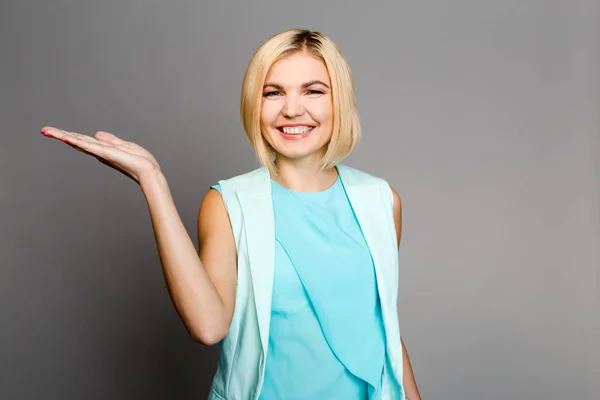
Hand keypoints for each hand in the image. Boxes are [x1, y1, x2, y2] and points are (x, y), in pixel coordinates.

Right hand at [41, 126, 160, 183]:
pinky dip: (79, 142)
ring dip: (64, 136)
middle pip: (77, 141)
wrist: (149, 171)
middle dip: (60, 135)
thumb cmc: (139, 161)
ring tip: (49, 131)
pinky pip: (91, 146)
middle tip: (44, 130)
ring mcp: (102, 153)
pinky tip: (68, 138)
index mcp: (102, 149)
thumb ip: (110, 140)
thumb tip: (96, 134)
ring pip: (80, 142)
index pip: (83, 140)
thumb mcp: (123, 145)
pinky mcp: (108, 154)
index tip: (52, 131)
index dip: (68, 135)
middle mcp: (99, 152)